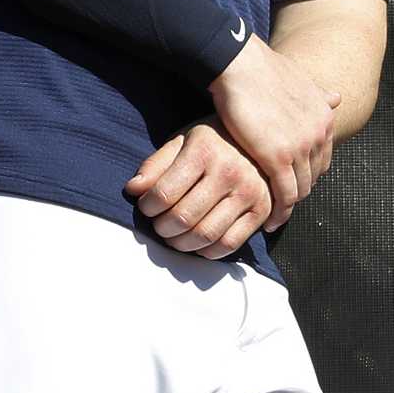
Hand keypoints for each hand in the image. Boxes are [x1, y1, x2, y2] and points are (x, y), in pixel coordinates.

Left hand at [123, 122, 273, 258]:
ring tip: (174, 236)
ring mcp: (248, 192)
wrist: (257, 140)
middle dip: (162, 228)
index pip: (165, 193)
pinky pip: (230, 244)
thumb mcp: (181, 142)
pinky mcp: (261, 210)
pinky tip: (198, 243)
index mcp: (204, 150)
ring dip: (181, 244)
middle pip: (183, 218)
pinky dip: (208, 252)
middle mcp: (228, 171)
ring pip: (205, 235)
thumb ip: (155, 165)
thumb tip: (132, 190)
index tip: (146, 207)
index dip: (148, 207)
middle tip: (159, 225)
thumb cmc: (212, 142)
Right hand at [208, 35, 339, 230]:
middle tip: (282, 202)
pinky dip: (279, 211)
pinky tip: (270, 219)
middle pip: (313, 176)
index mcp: (324, 117)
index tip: (292, 181)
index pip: (322, 158)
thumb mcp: (301, 80)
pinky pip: (285, 195)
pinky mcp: (278, 158)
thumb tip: (337, 97)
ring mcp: (300, 148)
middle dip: (299, 190)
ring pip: (300, 189)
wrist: (240, 64)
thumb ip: (319, 94)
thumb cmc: (261, 69)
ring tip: (275, 215)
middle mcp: (318, 134)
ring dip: (289, 205)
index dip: (307, 172)